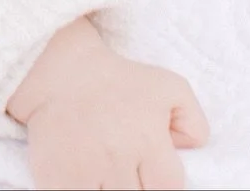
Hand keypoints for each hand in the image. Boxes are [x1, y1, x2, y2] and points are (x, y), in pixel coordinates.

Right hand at [8, 16, 206, 190]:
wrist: (58, 70)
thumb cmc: (117, 80)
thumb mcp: (168, 86)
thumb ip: (193, 120)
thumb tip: (190, 150)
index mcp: (147, 138)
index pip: (170, 187)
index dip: (163, 181)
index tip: (150, 170)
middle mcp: (117, 157)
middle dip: (135, 184)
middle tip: (127, 170)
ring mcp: (85, 171)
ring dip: (109, 187)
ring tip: (106, 171)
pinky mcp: (56, 179)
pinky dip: (82, 188)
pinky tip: (84, 177)